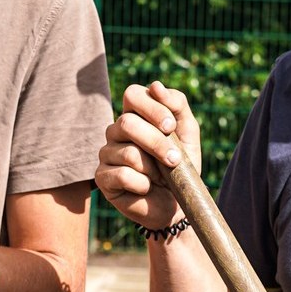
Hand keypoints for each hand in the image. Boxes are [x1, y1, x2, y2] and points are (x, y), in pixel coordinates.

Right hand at [95, 81, 201, 232]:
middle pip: (127, 123)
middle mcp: (116, 130)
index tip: (170, 127)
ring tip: (160, 178)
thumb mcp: (188, 134)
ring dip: (153, 169)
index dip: (152, 108)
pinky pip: (123, 175)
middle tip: (174, 159)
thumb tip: (155, 86)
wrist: (175, 205)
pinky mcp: (102, 177)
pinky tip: (146, 188)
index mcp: (135, 114)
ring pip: (128, 153)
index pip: (133, 94)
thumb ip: (177, 106)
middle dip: (157, 142)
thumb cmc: (181, 168)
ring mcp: (106, 153)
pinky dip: (143, 184)